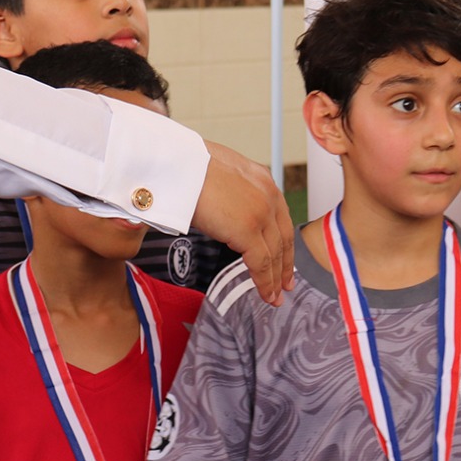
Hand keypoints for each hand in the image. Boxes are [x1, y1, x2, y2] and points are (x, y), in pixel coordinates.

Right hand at [191, 140, 295, 304]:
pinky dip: (265, 283)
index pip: (279, 217)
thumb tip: (223, 210)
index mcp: (262, 179)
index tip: (284, 257)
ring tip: (275, 296)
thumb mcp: (218, 177)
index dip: (282, 241)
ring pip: (275, 253)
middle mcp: (268, 194)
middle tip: (286, 283)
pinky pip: (261, 263)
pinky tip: (266, 295)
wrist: (174, 164)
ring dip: (276, 278)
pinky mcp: (248, 229)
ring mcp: (260, 212)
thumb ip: (229, 194)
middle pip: (283, 236)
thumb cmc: (183, 168)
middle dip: (285, 263)